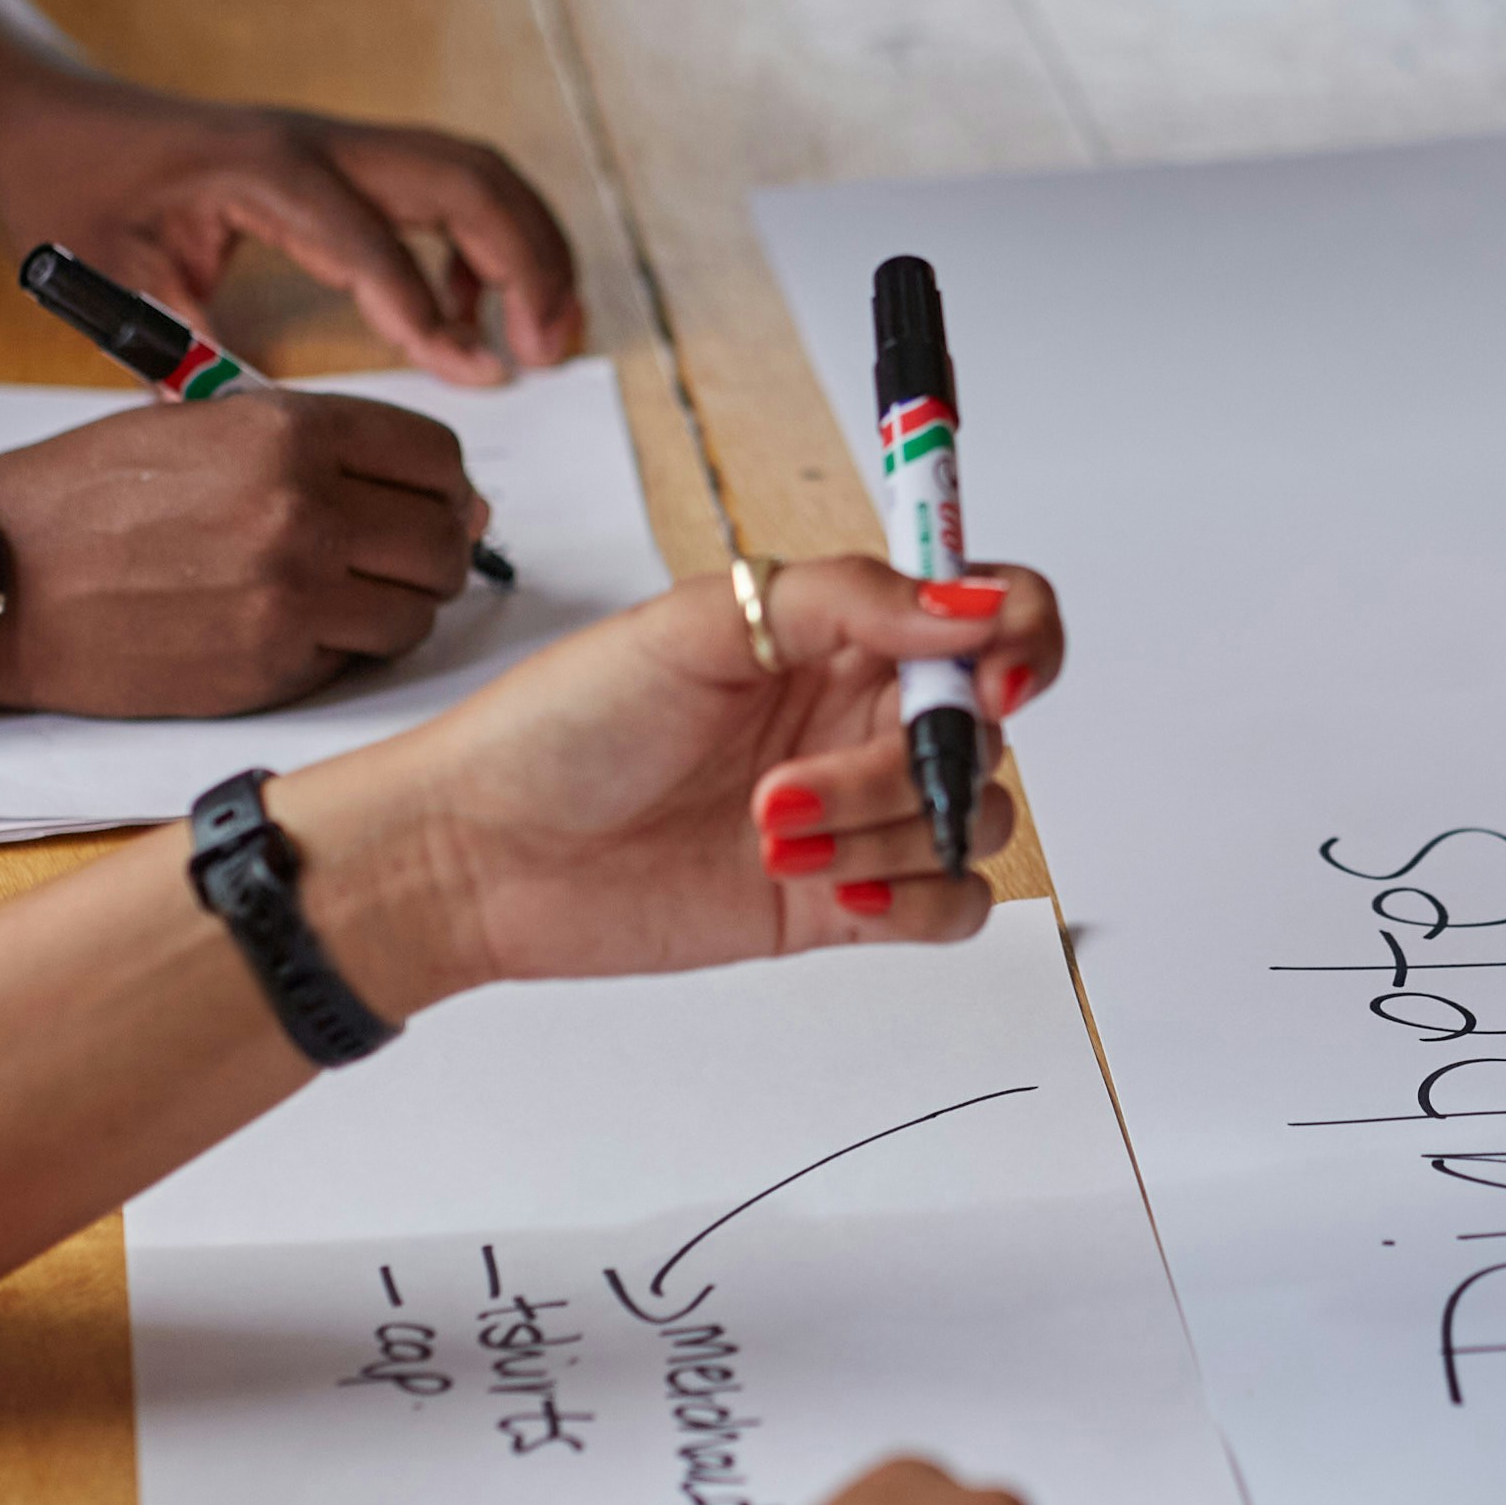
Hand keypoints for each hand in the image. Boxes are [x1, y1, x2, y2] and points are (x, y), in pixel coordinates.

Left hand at [0, 76, 584, 390]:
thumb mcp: (108, 280)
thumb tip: (243, 434)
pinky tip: (465, 319)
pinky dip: (483, 249)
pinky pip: (448, 191)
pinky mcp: (347, 162)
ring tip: (537, 338)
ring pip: (475, 176)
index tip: (476, 376)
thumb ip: (179, 352)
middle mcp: (320, 146)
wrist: (53, 121)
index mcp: (264, 172)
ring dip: (524, 248)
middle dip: (527, 260)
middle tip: (546, 350)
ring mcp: (341, 145)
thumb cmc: (71, 195)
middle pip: (468, 179)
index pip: (375, 240)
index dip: (428, 311)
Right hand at [0, 388, 487, 710]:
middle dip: (430, 550)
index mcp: (289, 430)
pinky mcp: (269, 666)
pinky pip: (357, 660)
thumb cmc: (88, 496)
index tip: (427, 502)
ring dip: (395, 606)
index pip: (435, 457)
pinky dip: (342, 649)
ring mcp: (291, 595)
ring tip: (341, 595)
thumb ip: (319, 448)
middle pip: (442, 539)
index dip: (441, 484)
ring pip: (417, 610)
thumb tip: (451, 497)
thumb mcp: (203, 426)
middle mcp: (304, 508)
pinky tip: (290, 628)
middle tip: (392, 558)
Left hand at [324, 555, 1060, 997]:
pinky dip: (920, 900)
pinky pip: (955, 903)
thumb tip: (971, 605)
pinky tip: (838, 893)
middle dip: (904, 761)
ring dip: (883, 831)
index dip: (1021, 634)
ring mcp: (859, 810)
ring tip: (765, 837)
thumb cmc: (564, 724)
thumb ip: (847, 601)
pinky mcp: (847, 901)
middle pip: (981, 726)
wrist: (484, 854)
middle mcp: (861, 712)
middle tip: (788, 785)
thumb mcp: (695, 624)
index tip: (991, 675)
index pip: (990, 609)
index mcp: (840, 630)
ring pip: (971, 816)